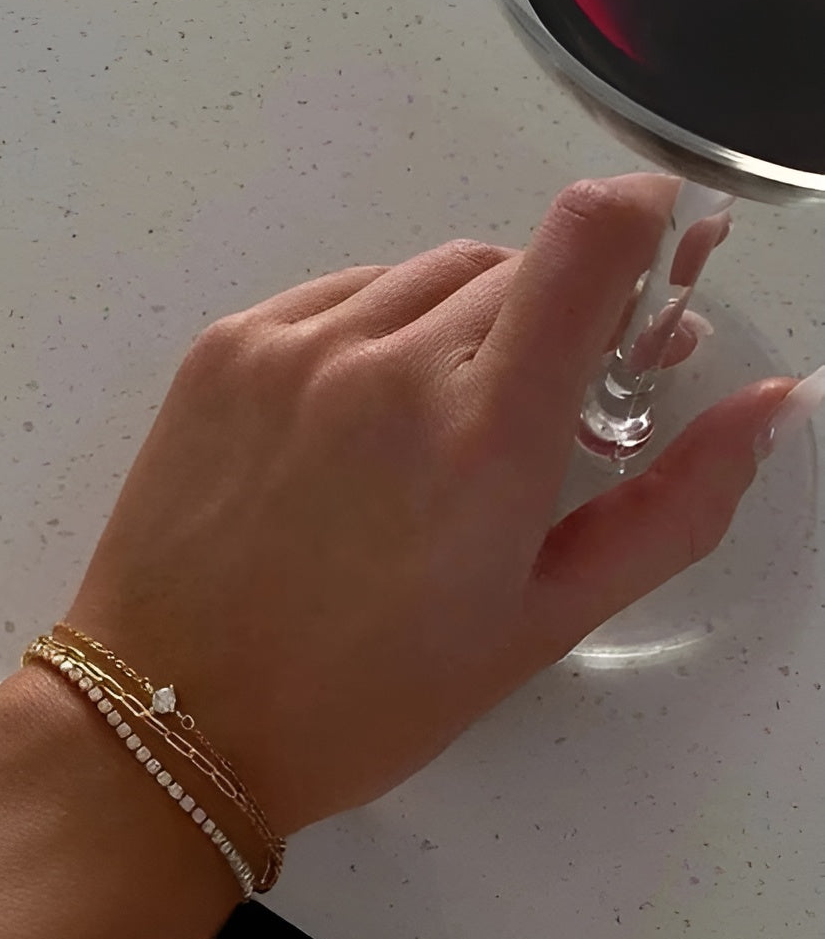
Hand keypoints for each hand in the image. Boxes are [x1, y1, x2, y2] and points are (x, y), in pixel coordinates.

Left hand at [68, 175, 791, 834]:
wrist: (173, 719)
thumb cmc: (368, 698)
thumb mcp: (541, 623)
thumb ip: (672, 508)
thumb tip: (766, 404)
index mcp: (486, 436)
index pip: (593, 239)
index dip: (649, 219)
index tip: (662, 246)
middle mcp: (392, 363)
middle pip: (521, 267)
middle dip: (563, 317)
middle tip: (550, 407)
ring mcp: (298, 344)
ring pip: (431, 276)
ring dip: (472, 324)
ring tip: (449, 426)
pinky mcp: (228, 347)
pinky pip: (343, 295)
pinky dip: (384, 331)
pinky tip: (369, 416)